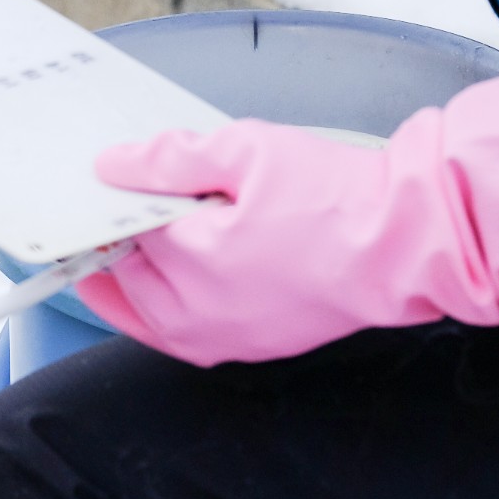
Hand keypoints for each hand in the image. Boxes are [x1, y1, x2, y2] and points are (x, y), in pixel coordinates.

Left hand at [78, 123, 403, 365]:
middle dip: (113, 243)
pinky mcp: (250, 348)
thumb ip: (171, 159)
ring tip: (125, 241)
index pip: (120, 230)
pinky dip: (161, 308)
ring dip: (129, 281)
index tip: (93, 183)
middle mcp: (201, 313)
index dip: (105, 202)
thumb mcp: (244, 150)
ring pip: (146, 315)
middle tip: (108, 207)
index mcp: (195, 261)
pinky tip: (166, 276)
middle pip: (125, 277)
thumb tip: (112, 167)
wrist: (404, 246)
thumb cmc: (333, 196)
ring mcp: (225, 338)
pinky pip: (180, 335)